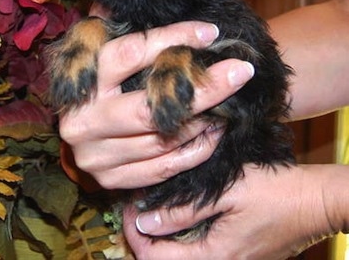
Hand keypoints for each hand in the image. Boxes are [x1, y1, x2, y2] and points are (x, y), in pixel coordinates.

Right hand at [59, 20, 254, 188]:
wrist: (81, 133)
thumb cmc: (103, 81)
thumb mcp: (103, 47)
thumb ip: (119, 25)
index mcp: (77, 79)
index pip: (129, 53)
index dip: (172, 39)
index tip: (211, 32)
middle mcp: (82, 119)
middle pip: (149, 106)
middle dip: (202, 89)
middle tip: (241, 70)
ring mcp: (94, 155)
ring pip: (161, 139)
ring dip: (203, 120)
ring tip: (231, 100)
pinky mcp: (111, 179)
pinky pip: (163, 168)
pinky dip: (196, 150)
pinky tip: (217, 131)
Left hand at [123, 163, 340, 259]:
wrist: (316, 201)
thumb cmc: (276, 191)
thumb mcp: (227, 192)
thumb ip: (186, 210)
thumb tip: (147, 221)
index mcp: (216, 257)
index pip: (157, 258)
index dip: (135, 235)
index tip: (127, 208)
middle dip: (145, 239)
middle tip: (135, 209)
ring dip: (163, 240)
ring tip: (152, 210)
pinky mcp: (241, 256)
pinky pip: (201, 254)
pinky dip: (183, 239)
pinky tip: (179, 216)